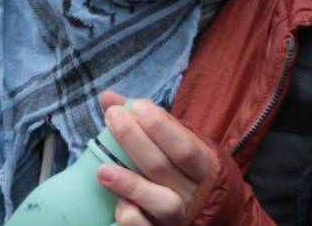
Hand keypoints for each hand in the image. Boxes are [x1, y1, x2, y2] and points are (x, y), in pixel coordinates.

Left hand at [94, 90, 214, 225]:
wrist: (209, 210)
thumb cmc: (183, 168)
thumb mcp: (176, 140)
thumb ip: (147, 119)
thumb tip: (108, 97)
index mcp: (201, 166)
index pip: (185, 147)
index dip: (161, 127)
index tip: (137, 107)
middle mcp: (192, 193)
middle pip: (162, 168)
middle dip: (134, 139)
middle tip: (112, 117)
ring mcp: (178, 216)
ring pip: (161, 204)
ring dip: (130, 184)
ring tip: (103, 170)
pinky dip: (132, 217)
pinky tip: (117, 203)